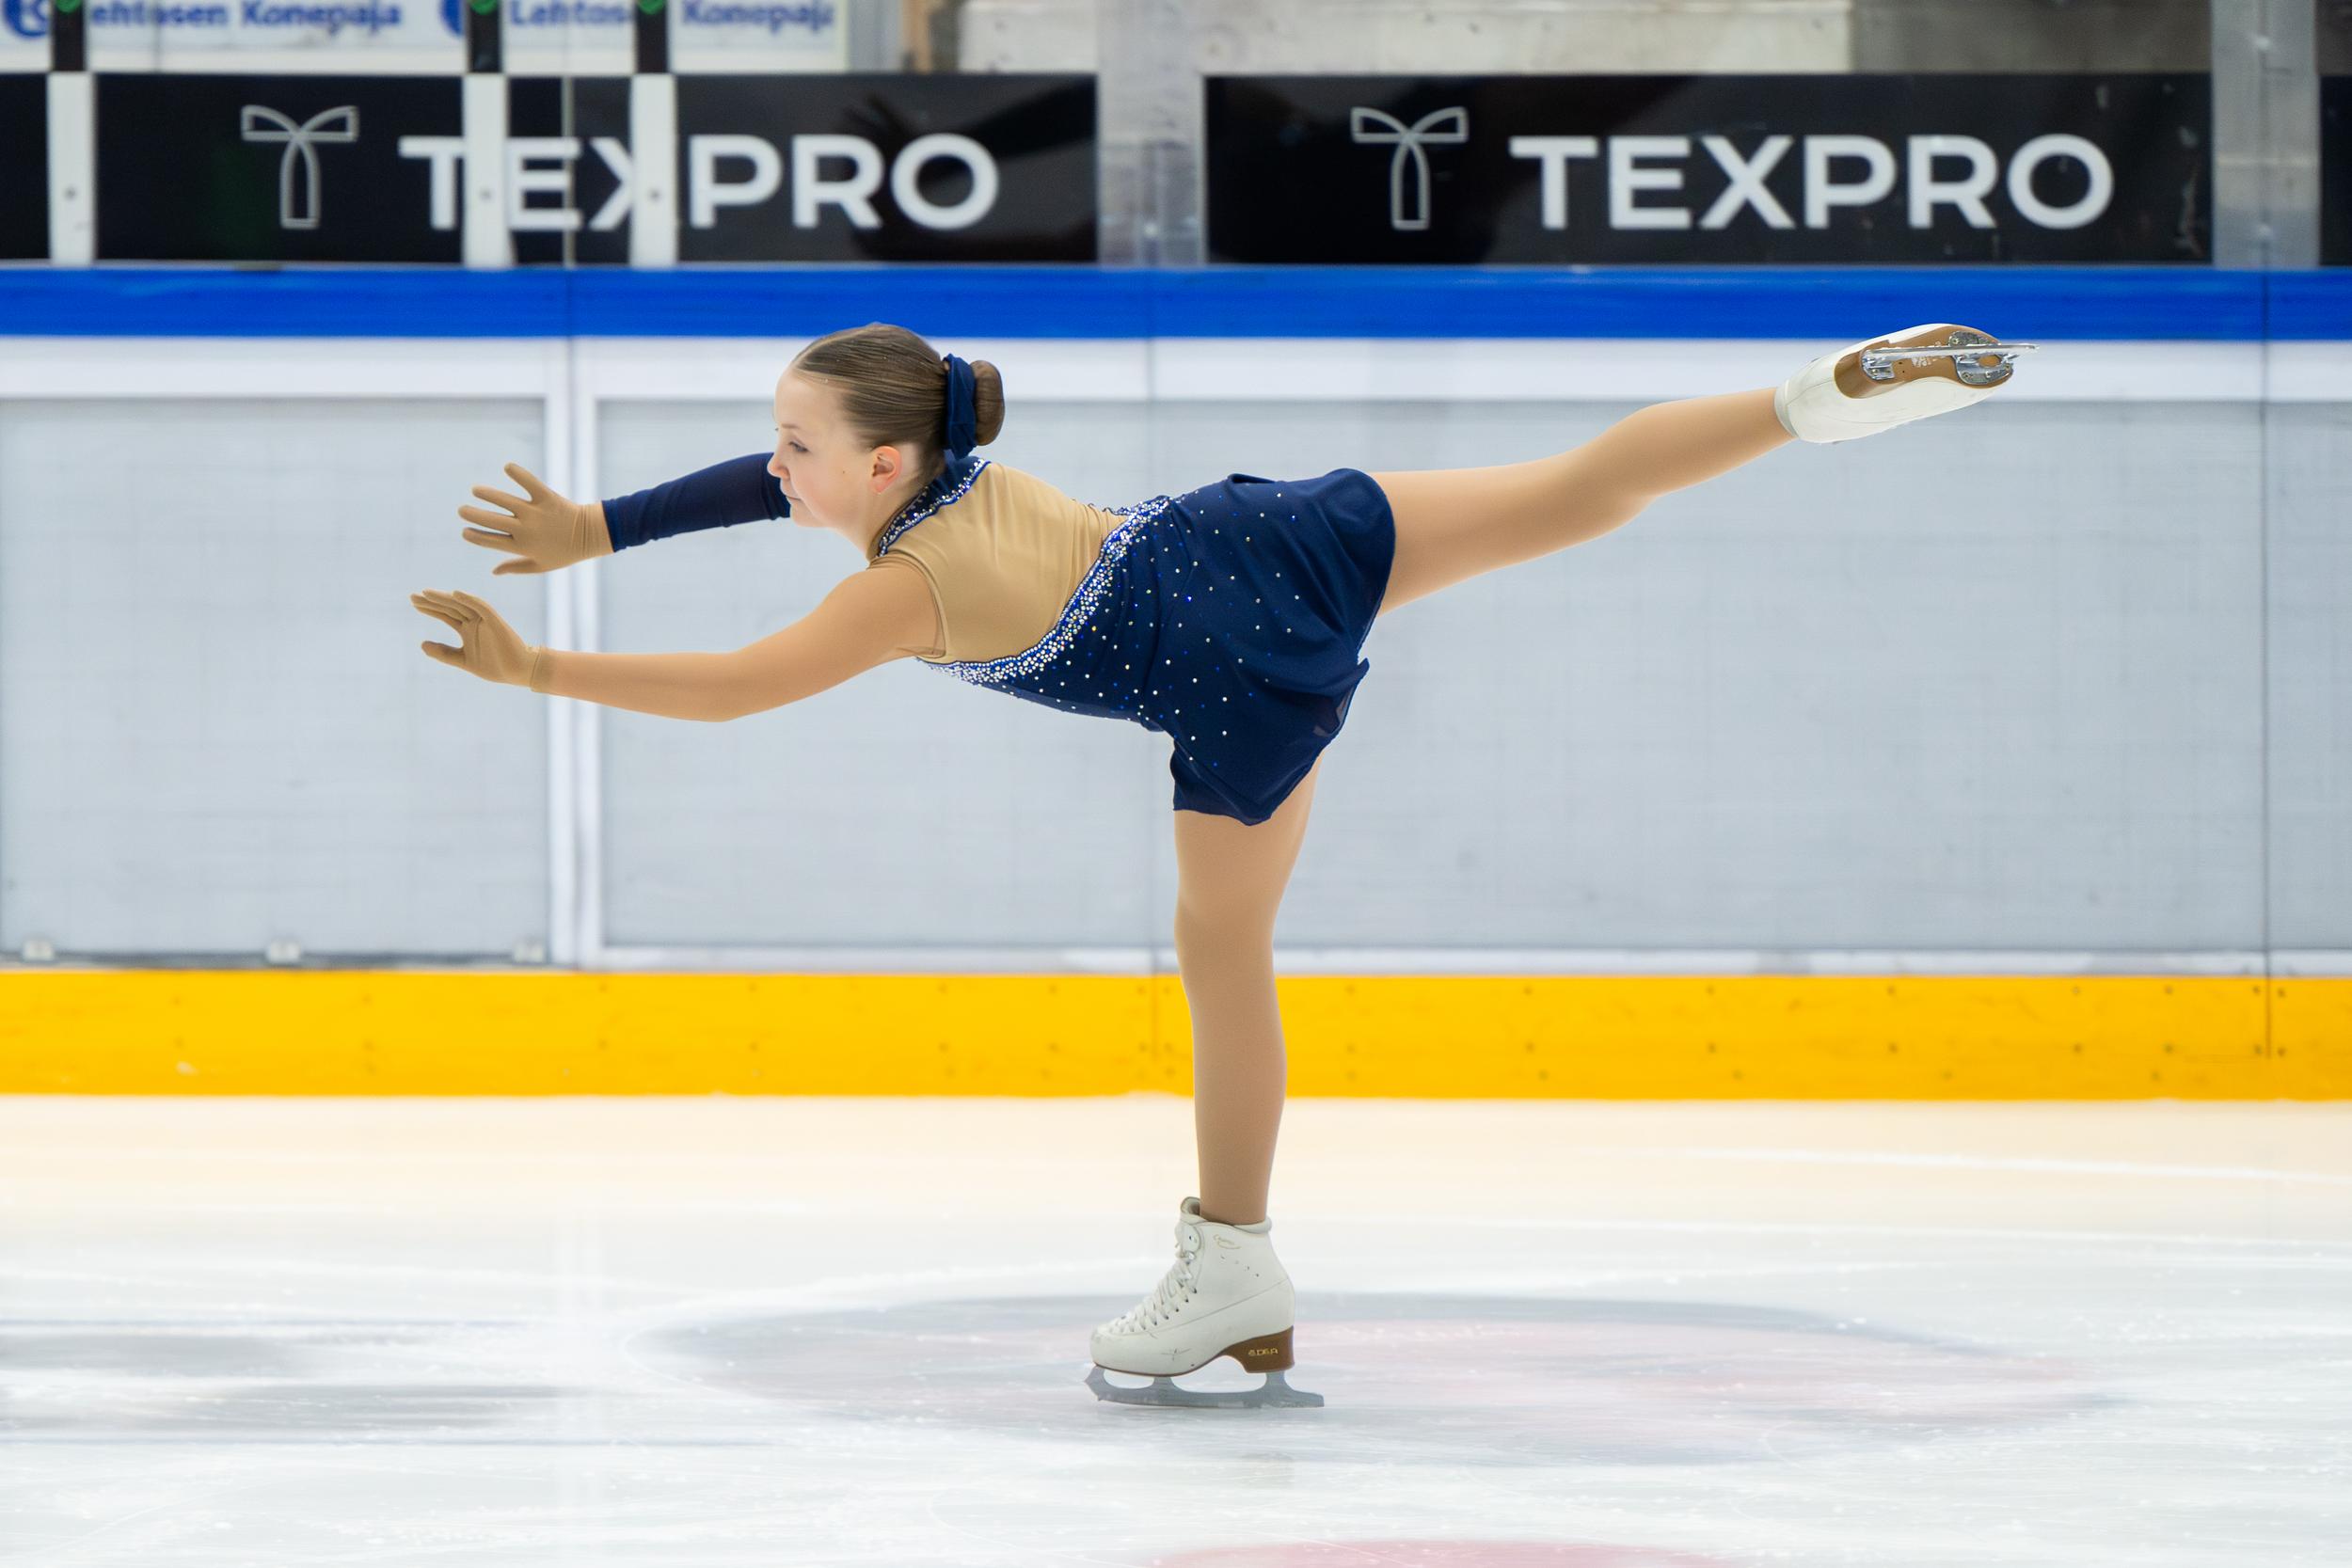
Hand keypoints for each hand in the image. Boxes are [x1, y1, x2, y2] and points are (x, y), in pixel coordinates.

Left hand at [413, 589, 535, 685]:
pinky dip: (469, 599)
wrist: (518, 671)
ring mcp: (484, 620)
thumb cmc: (495, 666)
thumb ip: (444, 653)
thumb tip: (422, 645)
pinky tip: (455, 594)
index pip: (445, 615)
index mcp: (467, 629)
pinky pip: (482, 607)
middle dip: (432, 601)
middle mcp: (474, 621)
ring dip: (445, 598)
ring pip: (462, 605)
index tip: (414, 603)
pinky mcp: (495, 622)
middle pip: (450, 607)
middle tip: (412, 596)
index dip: (430, 609)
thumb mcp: (463, 660)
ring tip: (426, 593)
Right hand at [459, 462, 610, 574]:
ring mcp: (536, 512)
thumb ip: (515, 567)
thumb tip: (493, 571)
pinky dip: (519, 474)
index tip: (464, 531)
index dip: (475, 536)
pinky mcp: (547, 497)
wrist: (590, 536)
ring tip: (476, 490)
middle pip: (493, 521)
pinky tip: (507, 466)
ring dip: (487, 495)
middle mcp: (526, 529)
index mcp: (522, 547)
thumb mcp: (540, 566)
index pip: (491, 541)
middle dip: (474, 515)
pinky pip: (530, 483)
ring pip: (505, 501)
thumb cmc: (564, 553)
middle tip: (461, 510)